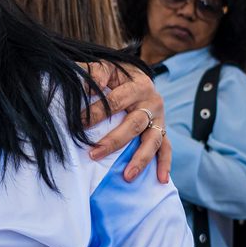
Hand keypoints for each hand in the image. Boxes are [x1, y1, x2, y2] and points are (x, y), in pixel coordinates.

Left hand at [85, 62, 171, 182]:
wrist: (137, 76)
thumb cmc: (117, 75)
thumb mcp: (107, 67)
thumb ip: (94, 72)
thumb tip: (82, 84)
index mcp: (138, 85)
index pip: (116, 101)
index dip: (97, 113)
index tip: (80, 124)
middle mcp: (153, 102)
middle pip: (134, 124)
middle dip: (114, 141)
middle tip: (94, 154)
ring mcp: (159, 118)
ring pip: (152, 140)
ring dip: (140, 159)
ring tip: (127, 176)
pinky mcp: (162, 130)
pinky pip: (166, 148)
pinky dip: (164, 164)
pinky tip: (160, 179)